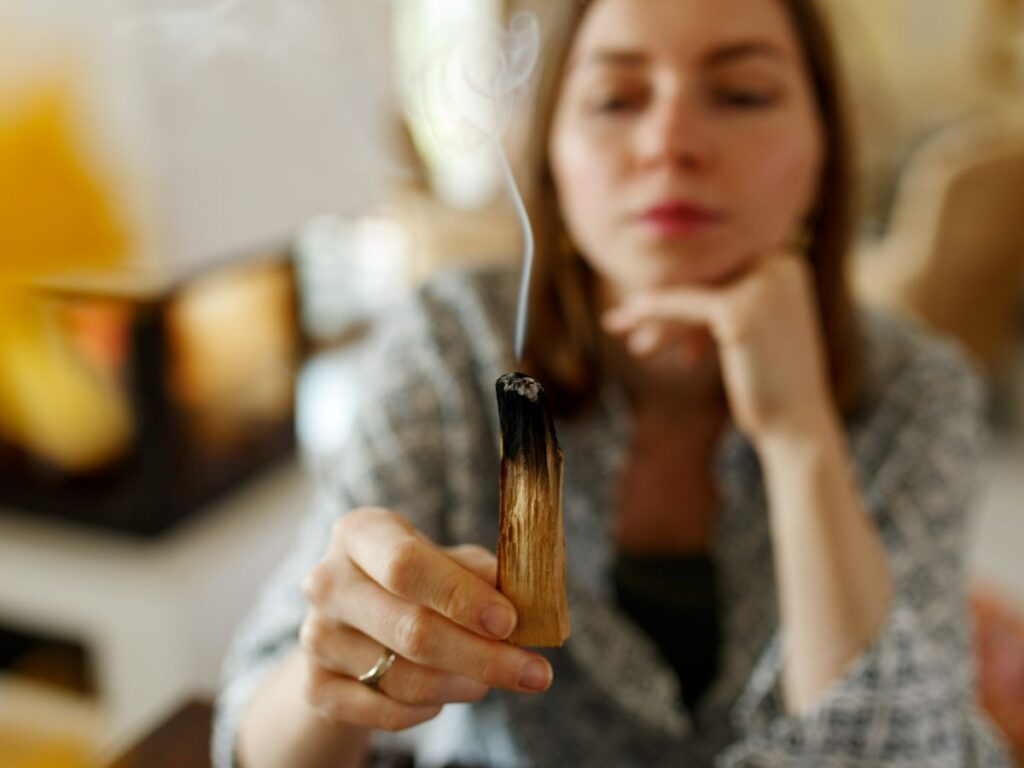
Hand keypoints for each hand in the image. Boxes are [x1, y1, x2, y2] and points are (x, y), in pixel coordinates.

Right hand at [299, 507, 553, 732]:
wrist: (351, 627)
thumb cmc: (414, 582)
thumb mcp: (444, 561)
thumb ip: (478, 573)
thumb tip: (519, 595)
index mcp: (360, 532)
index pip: (407, 565)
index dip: (461, 596)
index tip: (510, 622)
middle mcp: (327, 581)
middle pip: (411, 629)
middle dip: (483, 656)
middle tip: (534, 673)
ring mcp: (315, 636)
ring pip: (404, 677)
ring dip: (463, 685)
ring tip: (490, 679)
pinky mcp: (315, 687)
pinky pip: (386, 712)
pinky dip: (428, 709)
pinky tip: (446, 693)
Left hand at [602, 252, 832, 441]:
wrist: (797, 423)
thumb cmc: (771, 383)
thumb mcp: (749, 330)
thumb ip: (726, 300)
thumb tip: (679, 286)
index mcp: (787, 263)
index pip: (717, 271)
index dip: (679, 291)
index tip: (643, 308)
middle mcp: (780, 264)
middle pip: (702, 279)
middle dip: (661, 301)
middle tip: (619, 317)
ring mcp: (763, 285)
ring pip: (690, 293)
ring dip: (651, 313)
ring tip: (615, 326)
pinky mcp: (741, 310)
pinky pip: (685, 306)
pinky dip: (655, 313)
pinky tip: (630, 323)